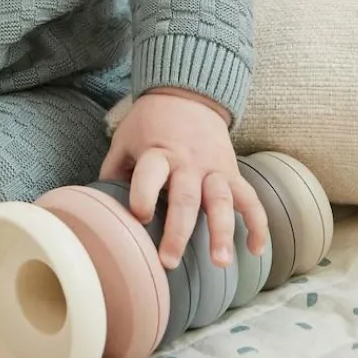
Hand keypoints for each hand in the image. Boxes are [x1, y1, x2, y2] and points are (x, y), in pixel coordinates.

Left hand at [99, 87, 268, 270]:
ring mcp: (213, 168)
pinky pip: (250, 198)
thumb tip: (99, 208)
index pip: (150, 173)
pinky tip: (256, 251)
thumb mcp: (126, 138)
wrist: (187, 94)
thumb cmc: (150, 123)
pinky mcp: (232, 172)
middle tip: (169, 261)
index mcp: (157, 152)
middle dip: (178, 231)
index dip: (143, 193)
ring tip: (220, 262)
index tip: (140, 215)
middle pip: (185, 197)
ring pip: (222, 201)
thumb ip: (114, 170)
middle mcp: (187, 162)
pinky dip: (258, 224)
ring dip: (222, 232)